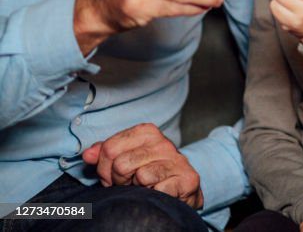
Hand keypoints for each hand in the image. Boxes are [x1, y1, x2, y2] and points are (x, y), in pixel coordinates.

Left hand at [82, 123, 202, 208]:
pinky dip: (155, 197)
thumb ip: (105, 154)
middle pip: (120, 164)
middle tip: (130, 184)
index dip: (105, 168)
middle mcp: (163, 143)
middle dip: (120, 180)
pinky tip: (159, 193)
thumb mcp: (124, 159)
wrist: (181, 190)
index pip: (109, 148)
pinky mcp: (187, 179)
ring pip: (140, 176)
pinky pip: (159, 190)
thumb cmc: (148, 174)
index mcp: (147, 132)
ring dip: (138, 189)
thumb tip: (87, 155)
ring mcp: (176, 160)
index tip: (115, 175)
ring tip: (145, 188)